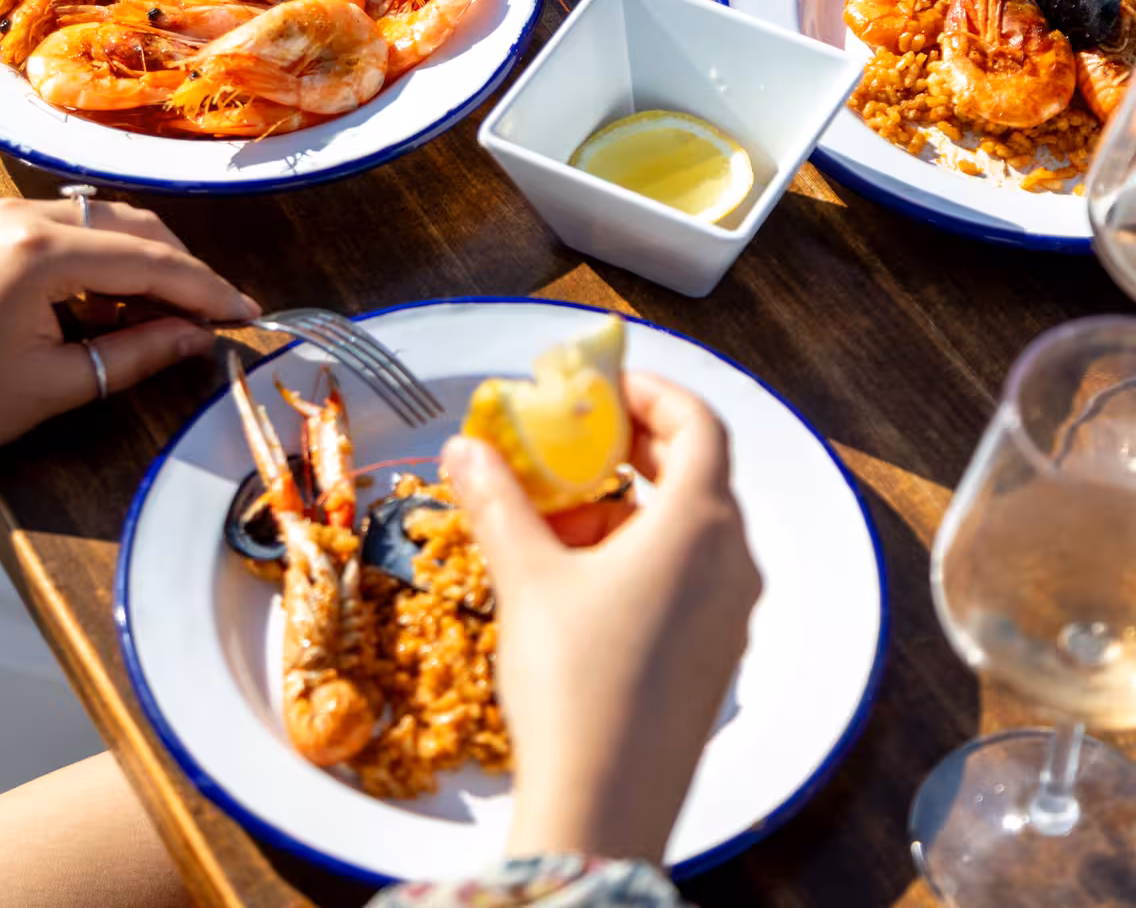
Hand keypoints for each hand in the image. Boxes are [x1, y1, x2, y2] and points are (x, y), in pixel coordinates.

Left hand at [0, 198, 257, 468]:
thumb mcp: (55, 385)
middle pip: (135, 227)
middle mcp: (25, 217)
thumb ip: (137, 354)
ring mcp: (8, 216)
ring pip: (108, 223)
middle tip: (217, 317)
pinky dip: (108, 262)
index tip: (246, 314)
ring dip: (146, 265)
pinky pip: (75, 230)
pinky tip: (121, 307)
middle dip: (182, 272)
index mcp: (39, 252)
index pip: (149, 261)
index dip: (205, 290)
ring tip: (173, 318)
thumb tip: (198, 337)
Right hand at [443, 370, 760, 863]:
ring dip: (628, 507)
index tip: (603, 388)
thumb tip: (465, 449)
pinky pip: (689, 578)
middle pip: (697, 472)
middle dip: (631, 449)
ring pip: (689, 530)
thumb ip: (497, 501)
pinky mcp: (715, 658)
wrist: (605, 809)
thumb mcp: (527, 577)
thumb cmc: (575, 684)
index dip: (652, 392)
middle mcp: (732, 562)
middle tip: (572, 445)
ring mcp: (731, 615)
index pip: (700, 422)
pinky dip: (641, 555)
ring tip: (557, 523)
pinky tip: (578, 581)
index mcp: (701, 524)